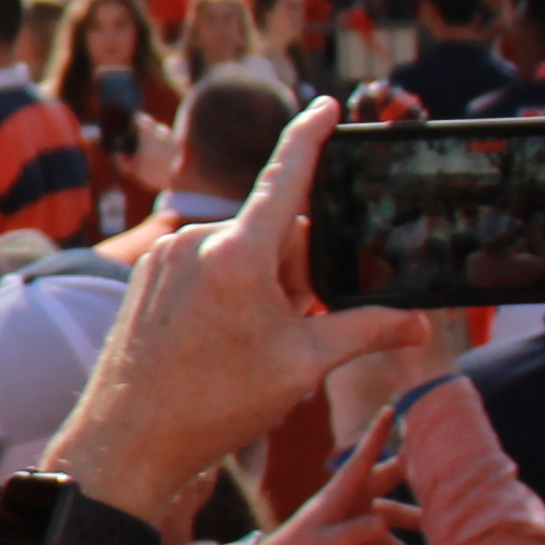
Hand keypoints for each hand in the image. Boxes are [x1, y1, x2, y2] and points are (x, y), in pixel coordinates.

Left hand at [45, 99, 427, 510]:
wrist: (127, 441)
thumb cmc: (213, 405)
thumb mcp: (302, 367)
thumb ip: (365, 332)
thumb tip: (418, 324)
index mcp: (237, 253)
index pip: (287, 174)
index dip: (312, 134)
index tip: (328, 102)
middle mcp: (195, 241)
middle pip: (274, 233)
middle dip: (298, 270)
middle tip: (295, 328)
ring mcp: (164, 256)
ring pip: (239, 253)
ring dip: (262, 284)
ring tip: (253, 344)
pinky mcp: (145, 274)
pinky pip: (204, 267)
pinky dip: (227, 291)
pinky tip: (221, 341)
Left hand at [264, 411, 426, 544]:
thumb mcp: (326, 544)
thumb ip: (354, 532)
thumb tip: (384, 523)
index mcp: (338, 493)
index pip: (361, 458)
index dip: (377, 434)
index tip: (390, 409)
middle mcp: (347, 500)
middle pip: (382, 479)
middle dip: (407, 469)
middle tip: (433, 457)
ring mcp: (351, 516)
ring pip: (388, 512)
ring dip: (409, 518)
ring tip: (438, 526)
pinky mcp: (352, 536)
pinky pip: (381, 538)